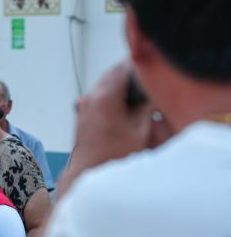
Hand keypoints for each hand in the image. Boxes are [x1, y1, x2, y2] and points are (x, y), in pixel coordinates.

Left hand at [69, 61, 164, 175]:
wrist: (88, 171)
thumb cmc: (114, 155)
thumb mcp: (140, 129)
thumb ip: (148, 106)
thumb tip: (155, 92)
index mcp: (106, 97)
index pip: (124, 68)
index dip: (140, 65)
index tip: (153, 66)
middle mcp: (91, 97)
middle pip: (113, 72)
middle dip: (130, 71)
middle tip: (149, 74)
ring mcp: (84, 104)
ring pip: (105, 82)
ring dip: (120, 81)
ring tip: (139, 87)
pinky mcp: (82, 112)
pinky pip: (99, 93)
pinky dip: (112, 91)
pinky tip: (125, 100)